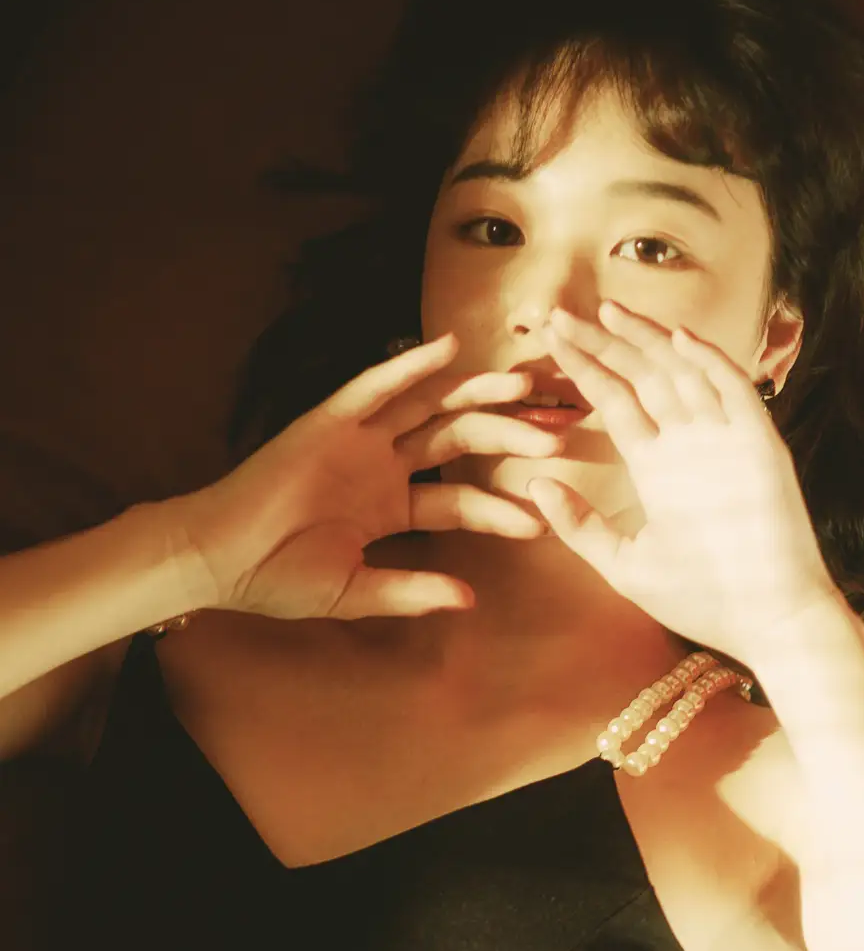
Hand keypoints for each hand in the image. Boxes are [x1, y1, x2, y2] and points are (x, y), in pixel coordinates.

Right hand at [176, 335, 562, 621]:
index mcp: (391, 506)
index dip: (500, 508)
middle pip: (459, 440)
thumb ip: (411, 592)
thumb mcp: (355, 591)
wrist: (218, 558)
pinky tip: (447, 349)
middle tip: (558, 439)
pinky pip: (374, 386)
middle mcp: (382, 465)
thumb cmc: (277, 579)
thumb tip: (469, 600)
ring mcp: (357, 439)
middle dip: (509, 437)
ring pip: (429, 406)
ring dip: (476, 395)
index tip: (542, 520)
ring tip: (523, 389)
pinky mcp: (327, 420)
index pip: (460, 500)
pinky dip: (409, 366)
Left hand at [523, 301, 840, 665]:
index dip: (585, 368)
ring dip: (648, 340)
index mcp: (657, 467)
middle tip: (560, 315)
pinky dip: (710, 362)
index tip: (549, 340)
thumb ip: (581, 525)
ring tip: (606, 312)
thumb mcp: (625, 564)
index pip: (616, 401)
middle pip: (642, 376)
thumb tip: (536, 483)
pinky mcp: (761, 445)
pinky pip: (735, 391)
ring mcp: (725, 439)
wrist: (769, 624)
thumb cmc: (704, 601)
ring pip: (683, 371)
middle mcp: (689, 443)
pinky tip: (677, 338)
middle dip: (604, 344)